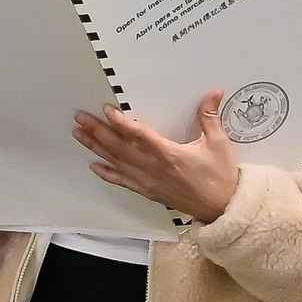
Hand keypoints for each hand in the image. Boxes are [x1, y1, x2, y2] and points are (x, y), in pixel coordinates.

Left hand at [73, 92, 241, 219]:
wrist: (222, 208)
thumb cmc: (220, 177)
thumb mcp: (218, 143)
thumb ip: (209, 117)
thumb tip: (213, 93)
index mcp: (168, 155)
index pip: (138, 135)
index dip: (120, 122)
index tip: (106, 110)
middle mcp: (153, 168)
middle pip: (119, 147)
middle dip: (98, 131)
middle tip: (80, 118)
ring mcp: (148, 182)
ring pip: (116, 162)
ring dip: (96, 147)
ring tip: (79, 134)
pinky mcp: (148, 192)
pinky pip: (122, 182)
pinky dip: (107, 174)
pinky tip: (94, 166)